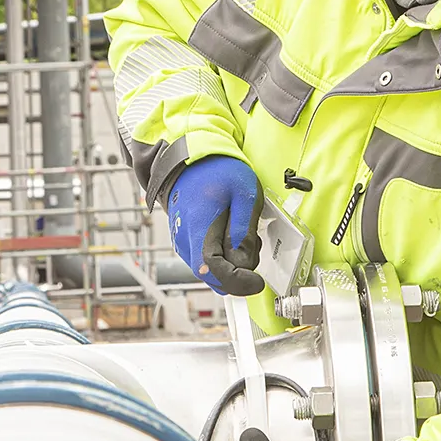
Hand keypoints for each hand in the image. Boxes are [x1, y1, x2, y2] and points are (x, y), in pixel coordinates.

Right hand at [167, 155, 264, 295]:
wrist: (192, 158)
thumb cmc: (217, 171)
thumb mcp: (243, 194)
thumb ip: (243, 231)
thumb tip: (244, 262)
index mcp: (199, 231)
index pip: (215, 272)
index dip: (239, 282)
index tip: (257, 281)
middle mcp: (185, 242)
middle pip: (213, 277)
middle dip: (238, 272)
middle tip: (253, 245)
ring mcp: (183, 242)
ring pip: (211, 271)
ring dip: (231, 262)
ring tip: (242, 232)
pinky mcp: (186, 241)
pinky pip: (207, 260)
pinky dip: (223, 255)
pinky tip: (231, 233)